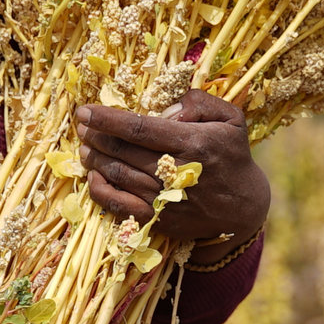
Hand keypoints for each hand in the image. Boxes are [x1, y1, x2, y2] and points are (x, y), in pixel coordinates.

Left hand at [74, 89, 269, 245]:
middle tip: (81, 125)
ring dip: (94, 159)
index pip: (139, 128)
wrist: (243, 207)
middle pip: (123, 151)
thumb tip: (166, 107)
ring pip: (117, 175)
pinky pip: (120, 206)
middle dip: (96, 135)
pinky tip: (92, 176)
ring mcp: (166, 199)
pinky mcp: (160, 220)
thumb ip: (200, 102)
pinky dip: (101, 191)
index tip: (85, 110)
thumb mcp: (230, 119)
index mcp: (193, 143)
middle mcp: (177, 172)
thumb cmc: (232, 155)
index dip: (107, 119)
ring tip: (84, 146)